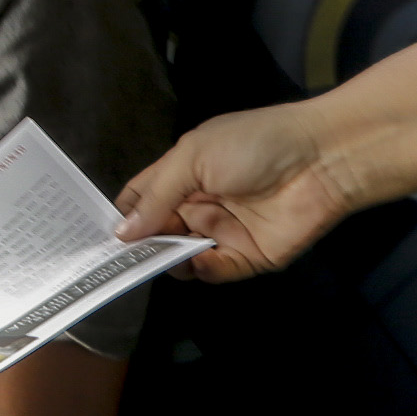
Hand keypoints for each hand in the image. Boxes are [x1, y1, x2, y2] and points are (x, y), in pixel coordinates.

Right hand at [111, 105, 361, 280]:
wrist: (320, 159)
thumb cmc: (253, 145)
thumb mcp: (194, 157)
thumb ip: (157, 195)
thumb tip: (121, 232)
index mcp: (184, 175)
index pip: (142, 200)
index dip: (122, 217)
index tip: (96, 238)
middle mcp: (199, 205)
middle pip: (158, 233)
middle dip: (140, 246)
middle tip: (118, 261)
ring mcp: (224, 233)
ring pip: (182, 257)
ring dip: (169, 259)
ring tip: (162, 255)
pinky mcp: (249, 257)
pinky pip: (216, 270)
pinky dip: (203, 269)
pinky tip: (198, 260)